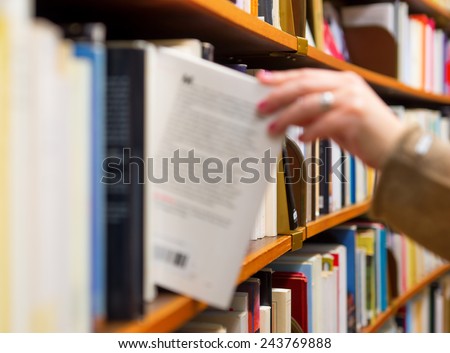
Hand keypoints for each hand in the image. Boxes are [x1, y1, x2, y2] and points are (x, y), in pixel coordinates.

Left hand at [257, 68, 404, 168]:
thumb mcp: (335, 119)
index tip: (261, 80)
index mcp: (342, 80)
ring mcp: (353, 99)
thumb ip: (313, 114)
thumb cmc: (364, 134)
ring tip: (273, 128)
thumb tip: (286, 114)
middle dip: (278, 95)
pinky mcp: (357, 116)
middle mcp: (347, 85)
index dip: (281, 77)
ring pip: (310, 103)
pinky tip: (302, 139)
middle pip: (304, 85)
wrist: (397, 149)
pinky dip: (310, 131)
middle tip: (260, 107)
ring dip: (287, 117)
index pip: (305, 75)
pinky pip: (325, 122)